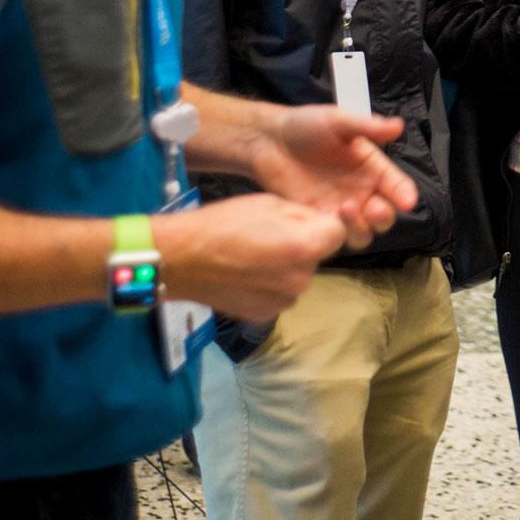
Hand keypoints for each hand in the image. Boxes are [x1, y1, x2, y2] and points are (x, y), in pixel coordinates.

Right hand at [155, 194, 346, 322]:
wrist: (180, 259)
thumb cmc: (223, 224)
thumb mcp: (269, 203)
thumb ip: (302, 216)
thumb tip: (320, 224)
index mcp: (305, 248)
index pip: (339, 234)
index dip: (322, 224)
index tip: (300, 221)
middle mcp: (302, 279)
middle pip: (316, 257)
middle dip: (301, 245)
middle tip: (267, 237)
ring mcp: (284, 301)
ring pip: (297, 276)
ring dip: (285, 267)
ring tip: (252, 256)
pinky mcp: (266, 316)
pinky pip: (279, 294)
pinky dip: (269, 285)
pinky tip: (244, 275)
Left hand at [250, 105, 416, 248]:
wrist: (269, 140)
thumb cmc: (306, 125)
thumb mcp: (339, 121)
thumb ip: (368, 126)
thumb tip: (397, 126)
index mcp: (372, 168)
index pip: (397, 186)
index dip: (405, 194)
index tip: (408, 201)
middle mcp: (361, 192)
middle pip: (384, 216)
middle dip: (384, 217)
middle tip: (375, 210)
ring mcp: (340, 209)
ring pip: (362, 232)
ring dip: (360, 228)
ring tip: (345, 210)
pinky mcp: (317, 220)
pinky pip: (332, 236)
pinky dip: (334, 234)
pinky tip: (325, 218)